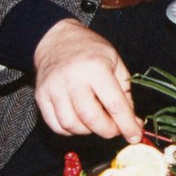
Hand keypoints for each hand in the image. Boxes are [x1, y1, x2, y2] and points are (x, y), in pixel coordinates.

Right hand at [33, 19, 142, 141]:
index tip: (135, 136)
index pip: (114, 104)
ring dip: (89, 131)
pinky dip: (71, 130)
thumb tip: (133, 121)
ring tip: (98, 122)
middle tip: (116, 130)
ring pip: (71, 125)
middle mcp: (73, 79)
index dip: (126, 124)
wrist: (57, 39)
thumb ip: (125, 91)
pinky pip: (56, 125)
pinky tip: (80, 121)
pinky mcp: (41, 96)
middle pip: (90, 118)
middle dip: (108, 131)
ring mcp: (54, 89)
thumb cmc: (91, 50)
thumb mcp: (115, 62)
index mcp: (96, 68)